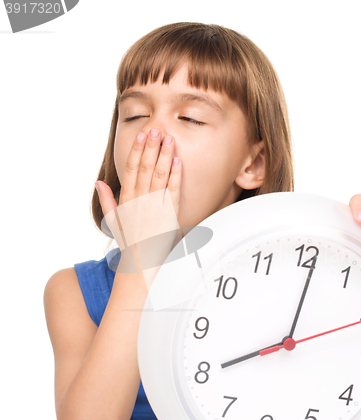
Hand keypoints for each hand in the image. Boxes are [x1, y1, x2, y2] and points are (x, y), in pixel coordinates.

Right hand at [95, 129, 182, 273]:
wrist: (141, 265)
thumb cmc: (129, 244)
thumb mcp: (114, 223)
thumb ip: (108, 202)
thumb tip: (98, 183)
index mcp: (127, 202)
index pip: (132, 170)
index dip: (137, 151)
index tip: (142, 135)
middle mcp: (140, 202)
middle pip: (146, 169)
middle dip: (152, 148)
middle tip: (157, 129)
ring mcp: (154, 208)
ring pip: (159, 177)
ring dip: (165, 157)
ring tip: (169, 139)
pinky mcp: (169, 216)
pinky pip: (172, 193)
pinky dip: (175, 177)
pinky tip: (178, 162)